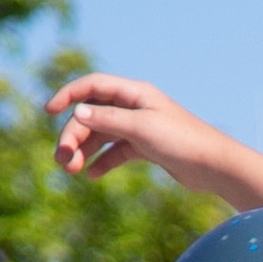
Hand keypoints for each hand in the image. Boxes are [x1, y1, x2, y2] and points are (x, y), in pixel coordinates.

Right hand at [50, 72, 222, 187]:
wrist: (214, 166)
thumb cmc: (182, 141)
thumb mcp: (141, 129)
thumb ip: (108, 121)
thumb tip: (76, 113)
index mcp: (135, 93)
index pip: (93, 86)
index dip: (68, 95)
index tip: (48, 111)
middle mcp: (135, 106)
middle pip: (93, 115)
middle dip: (74, 136)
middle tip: (63, 161)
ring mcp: (139, 127)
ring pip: (102, 135)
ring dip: (84, 150)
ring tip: (72, 170)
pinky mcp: (146, 148)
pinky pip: (116, 152)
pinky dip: (103, 161)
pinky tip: (92, 175)